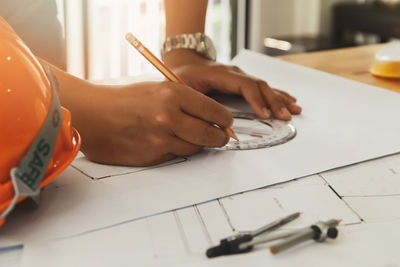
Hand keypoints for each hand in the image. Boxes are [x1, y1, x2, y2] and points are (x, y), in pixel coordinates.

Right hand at [64, 81, 232, 165]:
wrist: (93, 114)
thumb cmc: (125, 99)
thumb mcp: (158, 89)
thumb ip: (186, 101)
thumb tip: (213, 117)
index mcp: (173, 95)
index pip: (215, 112)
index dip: (225, 120)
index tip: (226, 123)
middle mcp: (169, 117)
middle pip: (212, 135)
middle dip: (220, 137)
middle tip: (221, 136)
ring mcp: (161, 139)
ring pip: (196, 148)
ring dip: (197, 144)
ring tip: (187, 135)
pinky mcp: (152, 156)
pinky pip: (176, 155)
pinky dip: (177, 149)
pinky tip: (166, 140)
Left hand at [164, 50, 301, 120]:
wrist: (184, 61)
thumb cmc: (182, 76)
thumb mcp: (182, 88)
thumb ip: (196, 103)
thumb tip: (211, 123)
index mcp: (221, 74)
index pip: (245, 85)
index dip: (256, 99)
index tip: (264, 114)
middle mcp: (234, 73)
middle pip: (259, 85)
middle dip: (274, 101)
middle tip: (285, 116)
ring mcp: (240, 76)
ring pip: (264, 86)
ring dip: (279, 98)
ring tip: (294, 109)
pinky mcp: (242, 81)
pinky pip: (262, 88)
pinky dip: (276, 94)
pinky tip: (289, 99)